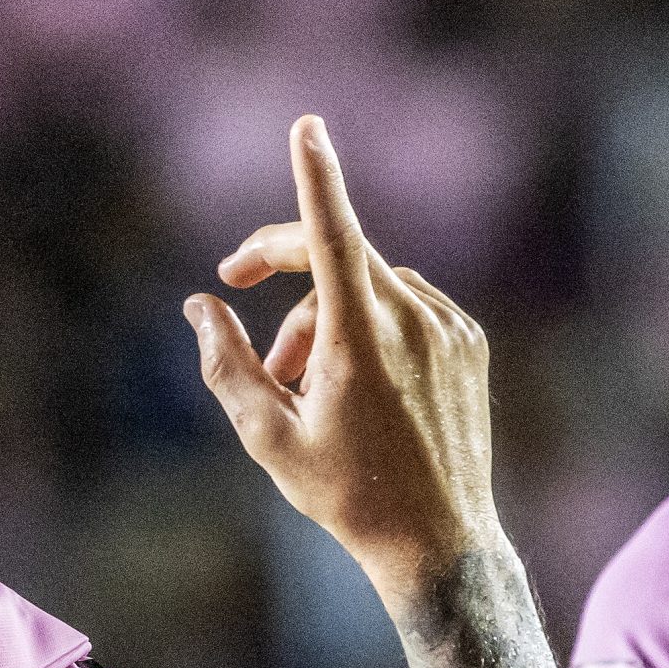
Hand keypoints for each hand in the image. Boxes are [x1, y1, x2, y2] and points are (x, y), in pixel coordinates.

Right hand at [185, 116, 500, 600]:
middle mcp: (413, 319)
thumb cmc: (346, 495)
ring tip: (303, 391)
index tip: (307, 128)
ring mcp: (448, 327)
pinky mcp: (467, 341)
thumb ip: (226, 364)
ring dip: (322, 320)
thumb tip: (201, 309)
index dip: (315, 177)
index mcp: (361, 337)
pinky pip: (404, 306)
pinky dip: (366, 328)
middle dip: (282, 282)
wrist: (437, 540)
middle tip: (246, 320)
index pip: (332, 234)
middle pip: (336, 258)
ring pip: (366, 287)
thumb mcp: (267, 436)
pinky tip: (355, 391)